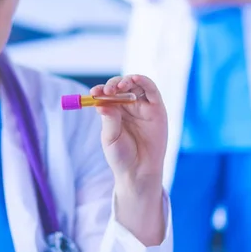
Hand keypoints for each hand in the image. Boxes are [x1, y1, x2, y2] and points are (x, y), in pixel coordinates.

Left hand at [90, 75, 167, 191]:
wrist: (138, 172)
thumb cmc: (121, 157)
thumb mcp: (110, 138)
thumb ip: (109, 119)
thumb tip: (102, 103)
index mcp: (114, 112)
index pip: (107, 94)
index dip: (100, 91)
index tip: (94, 93)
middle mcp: (129, 107)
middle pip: (121, 86)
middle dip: (113, 85)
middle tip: (107, 91)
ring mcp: (143, 107)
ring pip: (136, 85)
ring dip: (127, 81)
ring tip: (119, 87)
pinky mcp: (157, 109)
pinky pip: (151, 91)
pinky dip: (144, 81)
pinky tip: (135, 79)